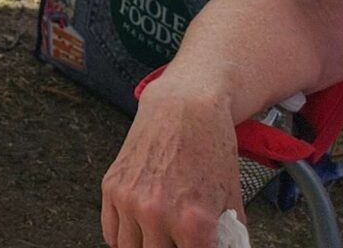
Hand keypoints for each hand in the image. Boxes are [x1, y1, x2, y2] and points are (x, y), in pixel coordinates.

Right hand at [98, 82, 241, 247]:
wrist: (184, 108)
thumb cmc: (210, 150)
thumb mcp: (231, 200)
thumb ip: (228, 237)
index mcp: (193, 222)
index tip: (197, 247)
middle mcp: (157, 214)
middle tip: (180, 240)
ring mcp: (129, 200)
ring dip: (146, 247)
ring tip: (160, 239)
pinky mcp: (112, 187)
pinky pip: (111, 233)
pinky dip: (124, 240)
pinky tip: (140, 235)